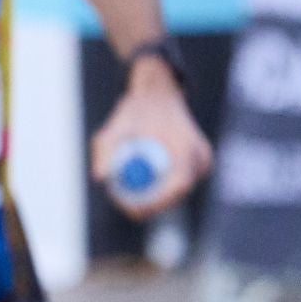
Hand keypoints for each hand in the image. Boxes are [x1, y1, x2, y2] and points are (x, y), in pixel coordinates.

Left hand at [90, 58, 212, 219]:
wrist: (158, 93)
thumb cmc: (137, 108)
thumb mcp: (116, 125)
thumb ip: (106, 150)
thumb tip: (99, 178)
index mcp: (187, 145)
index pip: (178, 184)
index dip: (157, 201)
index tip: (134, 208)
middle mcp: (200, 157)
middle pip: (177, 193)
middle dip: (151, 203)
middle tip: (124, 205)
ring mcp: (202, 162)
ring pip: (176, 189)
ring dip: (155, 191)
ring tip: (133, 172)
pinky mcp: (198, 165)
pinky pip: (176, 181)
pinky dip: (160, 182)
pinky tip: (148, 165)